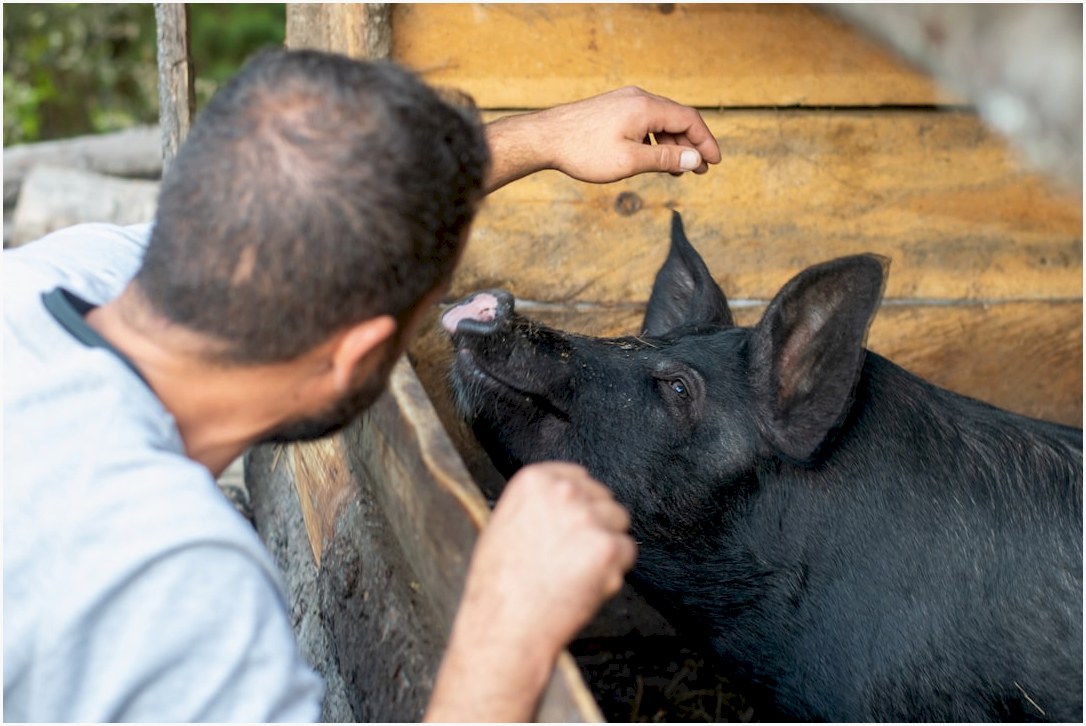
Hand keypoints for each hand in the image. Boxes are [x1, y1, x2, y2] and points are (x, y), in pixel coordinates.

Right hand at [425, 462, 635, 721]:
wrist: (505, 623)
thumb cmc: (500, 584)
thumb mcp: (506, 522)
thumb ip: (540, 504)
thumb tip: (570, 499)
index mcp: (535, 479)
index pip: (579, 477)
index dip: (581, 504)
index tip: (573, 526)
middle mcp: (563, 491)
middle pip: (603, 499)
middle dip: (595, 525)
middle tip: (570, 559)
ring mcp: (587, 517)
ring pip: (619, 523)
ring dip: (606, 547)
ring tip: (575, 573)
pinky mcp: (607, 546)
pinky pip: (628, 552)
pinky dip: (614, 571)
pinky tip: (585, 585)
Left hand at [485, 86, 721, 191]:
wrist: (545, 138)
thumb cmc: (583, 151)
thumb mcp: (630, 161)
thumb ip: (665, 160)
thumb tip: (693, 159)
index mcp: (646, 107)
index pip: (689, 119)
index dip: (705, 141)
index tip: (714, 162)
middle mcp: (638, 98)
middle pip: (676, 119)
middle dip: (690, 145)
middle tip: (698, 171)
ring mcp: (624, 102)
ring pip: (659, 122)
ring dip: (671, 146)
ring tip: (675, 171)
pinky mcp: (613, 109)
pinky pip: (643, 123)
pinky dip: (654, 141)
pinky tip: (651, 159)